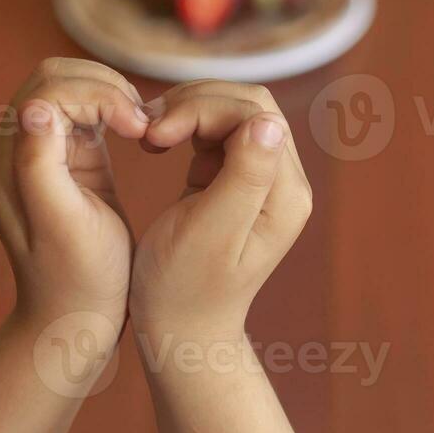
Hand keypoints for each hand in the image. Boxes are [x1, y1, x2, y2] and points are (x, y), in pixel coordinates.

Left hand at [0, 58, 148, 340]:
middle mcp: (18, 148)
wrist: (78, 315)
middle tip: (143, 124)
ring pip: (74, 87)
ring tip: (145, 127)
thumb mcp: (62, 225)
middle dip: (107, 87)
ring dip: (113, 94)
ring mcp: (43, 150)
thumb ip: (41, 163)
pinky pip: (88, 109)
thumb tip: (36, 107)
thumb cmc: (79, 278)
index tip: (140, 128)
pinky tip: (140, 133)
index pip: (50, 90)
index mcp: (11, 162)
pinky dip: (117, 108)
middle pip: (58, 77)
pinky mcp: (69, 156)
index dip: (100, 95)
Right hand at [130, 81, 312, 342]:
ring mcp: (263, 178)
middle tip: (148, 130)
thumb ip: (244, 176)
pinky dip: (187, 125)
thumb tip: (267, 122)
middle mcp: (284, 182)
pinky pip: (218, 129)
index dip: (202, 109)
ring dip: (188, 111)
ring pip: (232, 109)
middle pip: (248, 103)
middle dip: (195, 103)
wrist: (180, 329)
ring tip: (150, 136)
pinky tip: (159, 145)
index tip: (154, 135)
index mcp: (285, 194)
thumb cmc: (184, 288)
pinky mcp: (237, 178)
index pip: (255, 114)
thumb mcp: (210, 233)